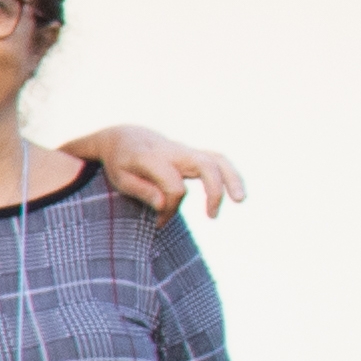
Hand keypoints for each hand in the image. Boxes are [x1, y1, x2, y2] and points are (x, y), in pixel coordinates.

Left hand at [85, 124, 246, 219]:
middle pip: (204, 164)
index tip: (158, 222)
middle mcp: (173, 152)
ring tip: (240, 200)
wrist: (126, 137)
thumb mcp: (120, 178)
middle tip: (212, 216)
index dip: (169, 208)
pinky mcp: (194, 154)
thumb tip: (164, 205)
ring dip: (232, 178)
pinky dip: (231, 175)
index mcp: (151, 158)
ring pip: (217, 159)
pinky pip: (218, 160)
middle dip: (214, 190)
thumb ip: (142, 191)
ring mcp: (186, 151)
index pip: (173, 185)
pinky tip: (237, 192)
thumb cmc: (121, 163)